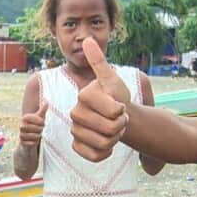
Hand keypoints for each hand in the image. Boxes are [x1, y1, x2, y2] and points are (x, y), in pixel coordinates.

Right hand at [19, 101, 47, 147]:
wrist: (28, 137)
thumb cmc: (35, 125)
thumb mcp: (39, 118)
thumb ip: (42, 111)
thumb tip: (47, 102)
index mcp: (25, 118)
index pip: (35, 119)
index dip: (40, 121)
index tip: (43, 123)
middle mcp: (21, 125)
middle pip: (34, 128)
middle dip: (39, 129)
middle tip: (41, 129)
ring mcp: (21, 134)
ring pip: (32, 136)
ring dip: (37, 136)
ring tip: (39, 135)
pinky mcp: (21, 142)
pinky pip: (29, 143)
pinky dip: (34, 142)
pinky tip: (35, 140)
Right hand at [69, 39, 129, 161]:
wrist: (116, 117)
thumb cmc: (116, 97)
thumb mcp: (111, 79)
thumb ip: (99, 62)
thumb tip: (88, 39)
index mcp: (83, 95)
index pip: (114, 111)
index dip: (122, 110)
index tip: (120, 105)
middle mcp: (74, 113)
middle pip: (110, 129)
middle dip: (121, 126)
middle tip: (119, 119)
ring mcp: (74, 131)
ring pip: (105, 144)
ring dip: (115, 139)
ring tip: (114, 130)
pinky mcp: (76, 147)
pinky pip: (95, 156)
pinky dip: (106, 153)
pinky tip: (107, 144)